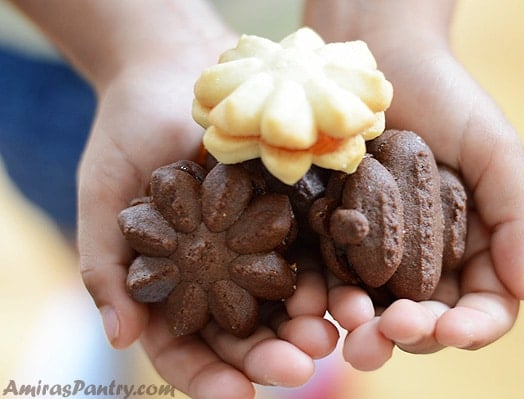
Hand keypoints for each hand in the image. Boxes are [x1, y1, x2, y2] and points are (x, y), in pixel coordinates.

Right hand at [77, 46, 337, 397]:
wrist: (172, 74)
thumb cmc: (124, 134)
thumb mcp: (103, 197)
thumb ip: (106, 265)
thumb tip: (120, 337)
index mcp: (171, 284)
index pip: (185, 346)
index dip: (207, 376)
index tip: (235, 395)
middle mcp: (216, 273)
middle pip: (241, 330)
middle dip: (268, 355)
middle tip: (298, 367)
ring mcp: (254, 244)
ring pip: (280, 298)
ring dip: (304, 321)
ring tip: (327, 334)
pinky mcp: (285, 211)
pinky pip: (306, 247)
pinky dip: (323, 270)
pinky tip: (342, 285)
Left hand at [306, 0, 523, 368]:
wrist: (378, 62)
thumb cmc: (445, 98)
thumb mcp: (494, 149)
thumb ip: (518, 216)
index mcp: (472, 248)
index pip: (482, 306)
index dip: (471, 327)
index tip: (453, 329)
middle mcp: (424, 260)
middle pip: (424, 319)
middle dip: (411, 334)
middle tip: (392, 330)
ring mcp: (375, 252)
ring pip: (373, 310)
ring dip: (363, 327)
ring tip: (352, 322)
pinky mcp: (332, 236)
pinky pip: (328, 276)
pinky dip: (323, 296)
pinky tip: (316, 299)